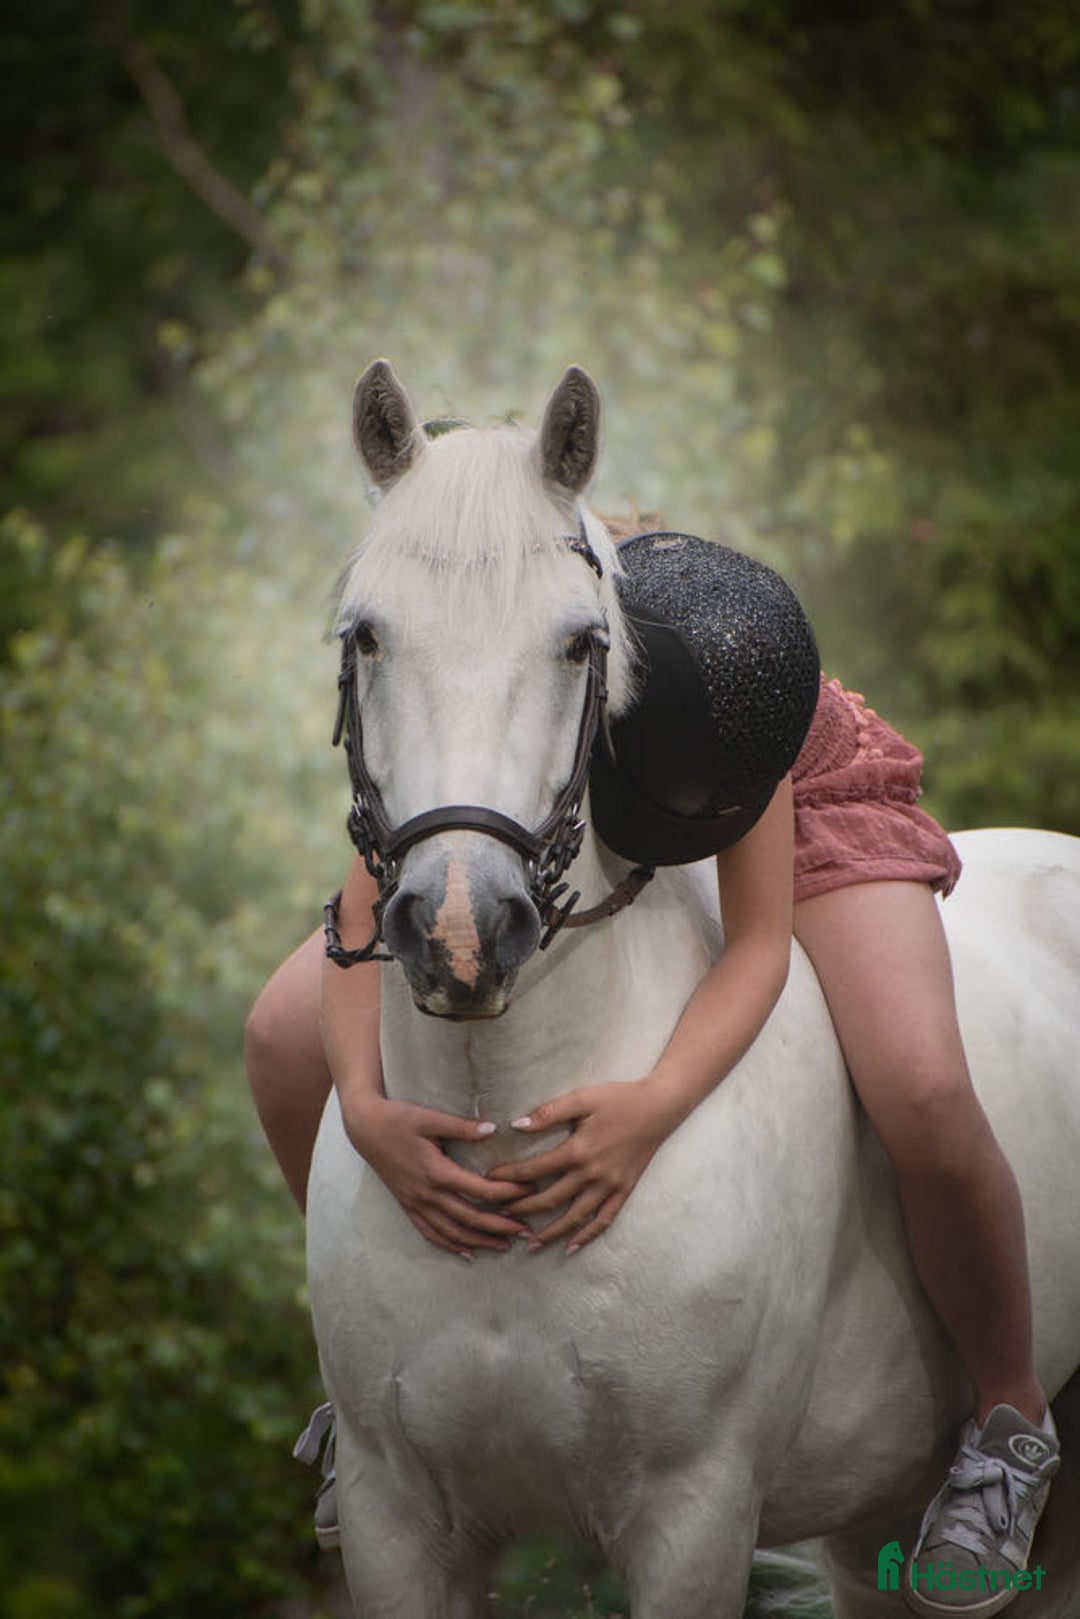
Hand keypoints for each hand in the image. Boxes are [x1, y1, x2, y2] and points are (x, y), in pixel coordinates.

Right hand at [341, 1093, 530, 1258]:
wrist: (365, 1129)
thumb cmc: (398, 1118)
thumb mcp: (430, 1118)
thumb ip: (461, 1127)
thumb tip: (493, 1129)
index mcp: (436, 1171)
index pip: (480, 1190)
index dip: (507, 1192)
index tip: (528, 1190)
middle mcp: (427, 1194)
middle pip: (470, 1218)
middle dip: (500, 1226)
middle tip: (525, 1231)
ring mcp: (416, 1203)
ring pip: (452, 1232)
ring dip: (479, 1241)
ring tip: (504, 1246)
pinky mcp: (408, 1206)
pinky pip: (431, 1233)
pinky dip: (451, 1245)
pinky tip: (468, 1253)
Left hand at [489, 1079, 674, 1254]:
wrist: (659, 1108)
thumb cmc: (619, 1099)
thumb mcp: (583, 1098)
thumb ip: (549, 1113)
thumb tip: (516, 1125)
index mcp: (578, 1151)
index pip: (536, 1169)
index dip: (510, 1176)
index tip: (490, 1180)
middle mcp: (592, 1174)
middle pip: (550, 1199)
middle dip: (523, 1208)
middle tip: (500, 1215)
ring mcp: (609, 1186)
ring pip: (575, 1217)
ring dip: (551, 1233)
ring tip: (530, 1244)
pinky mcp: (624, 1191)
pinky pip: (603, 1220)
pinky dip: (587, 1236)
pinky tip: (571, 1247)